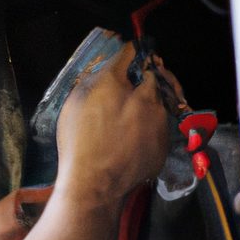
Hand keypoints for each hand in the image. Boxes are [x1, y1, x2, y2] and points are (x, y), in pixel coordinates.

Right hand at [55, 40, 170, 206]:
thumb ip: (93, 79)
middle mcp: (143, 97)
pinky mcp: (164, 142)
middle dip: (144, 79)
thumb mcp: (74, 105)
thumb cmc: (77, 145)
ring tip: (131, 121)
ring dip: (149, 105)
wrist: (95, 185)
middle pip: (152, 77)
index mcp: (115, 84)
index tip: (130, 56)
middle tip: (133, 89)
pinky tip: (135, 141)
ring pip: (159, 103)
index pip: (131, 53)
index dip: (130, 53)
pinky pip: (161, 127)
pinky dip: (152, 129)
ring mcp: (158, 120)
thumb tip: (110, 66)